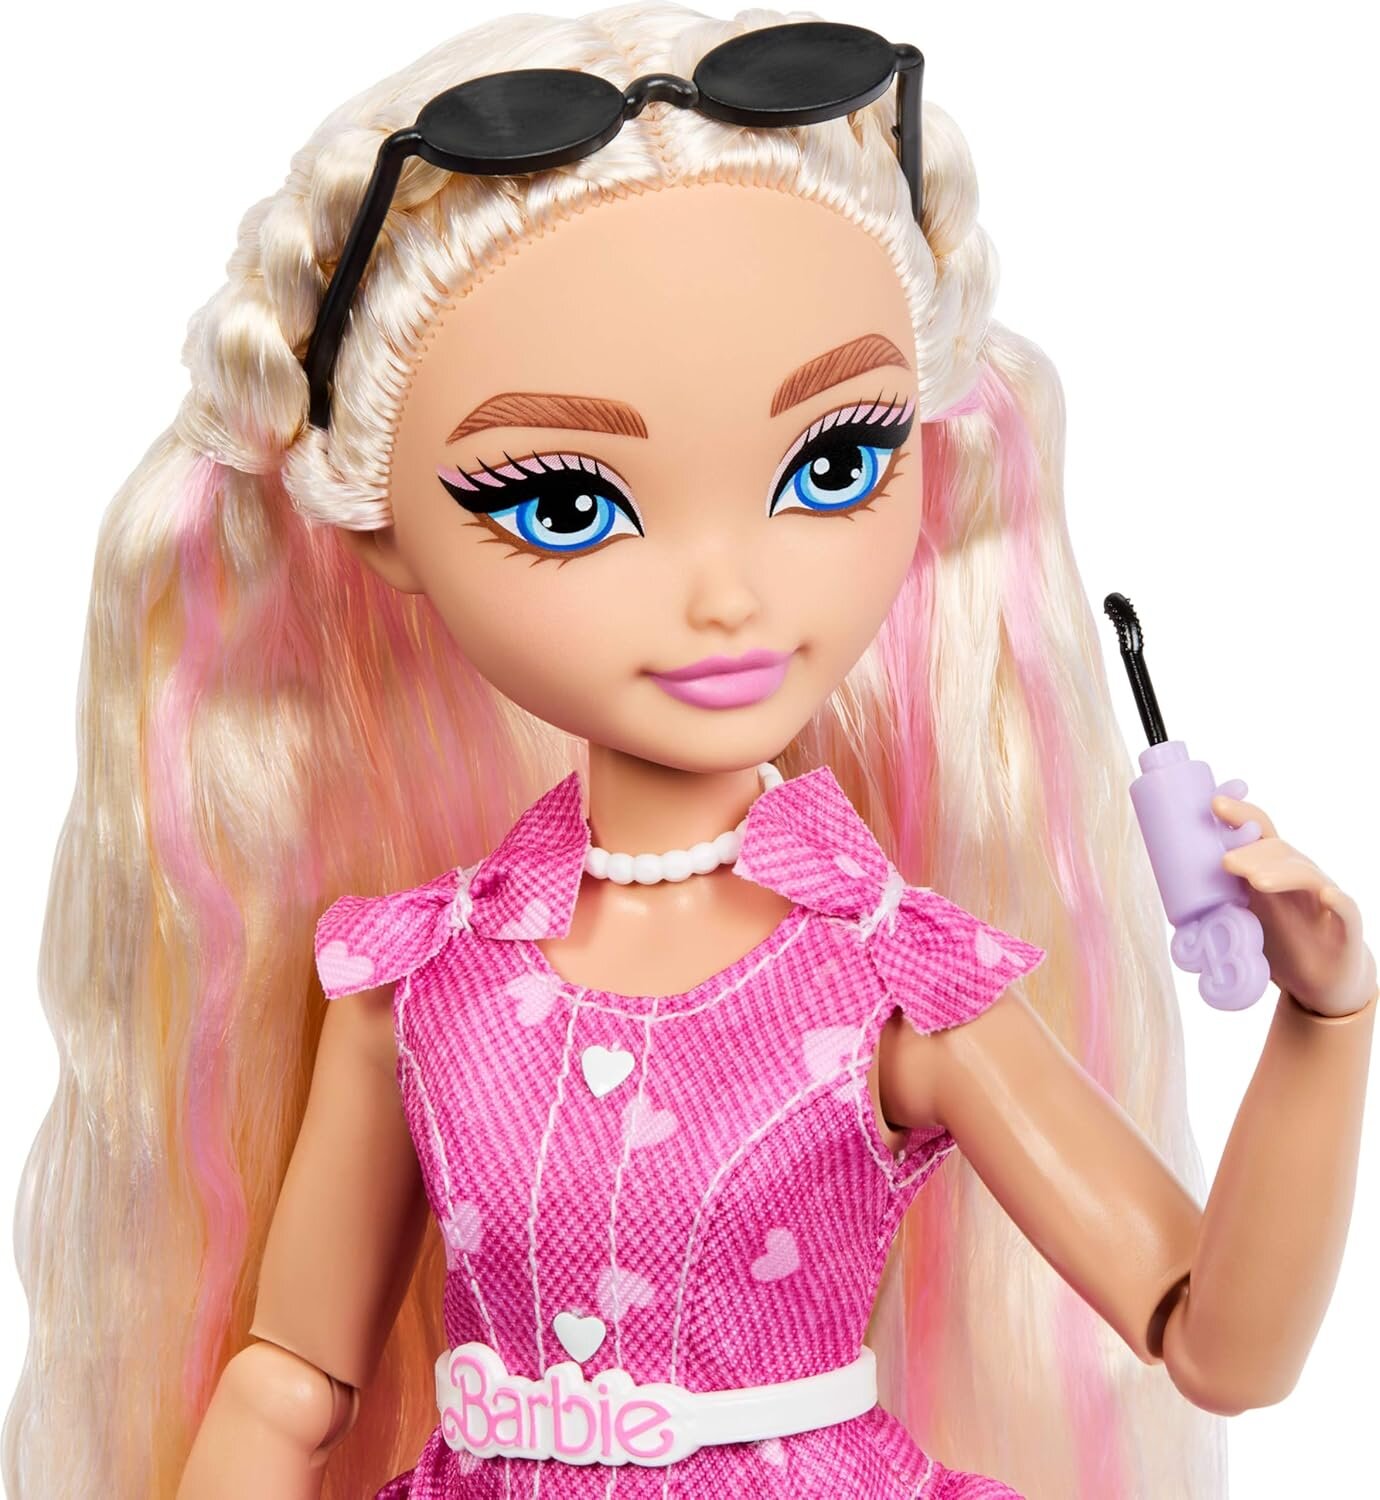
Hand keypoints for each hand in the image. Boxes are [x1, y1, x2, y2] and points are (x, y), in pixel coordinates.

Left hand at [1213, 794, 1376, 1017]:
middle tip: (1226, 861)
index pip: (1255, 832)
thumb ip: (1213, 910)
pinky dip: (1339, 902)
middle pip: (1277, 850)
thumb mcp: (1241, 920)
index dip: (1239, 814)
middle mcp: (1296, 876)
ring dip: (1281, 873)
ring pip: (1307, 875)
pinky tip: (1328, 897)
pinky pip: (1347, 909)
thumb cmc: (1277, 941)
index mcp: (1268, 868)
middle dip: (1251, 851)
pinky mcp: (1345, 927)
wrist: (1320, 979)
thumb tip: (1169, 913)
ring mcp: (1321, 899)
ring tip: (1257, 881)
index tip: (1214, 803)